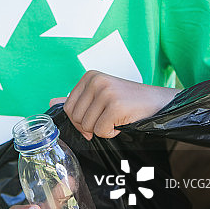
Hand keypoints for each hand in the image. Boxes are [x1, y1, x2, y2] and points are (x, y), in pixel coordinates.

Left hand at [50, 70, 179, 140]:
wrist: (158, 102)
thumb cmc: (129, 101)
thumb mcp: (100, 95)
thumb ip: (77, 99)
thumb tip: (51, 101)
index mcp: (89, 76)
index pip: (68, 107)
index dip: (79, 121)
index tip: (94, 120)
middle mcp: (96, 81)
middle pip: (76, 118)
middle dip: (90, 126)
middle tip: (107, 120)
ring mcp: (106, 92)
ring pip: (88, 126)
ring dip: (102, 130)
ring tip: (116, 119)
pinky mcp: (116, 106)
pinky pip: (101, 131)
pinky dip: (112, 133)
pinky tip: (122, 122)